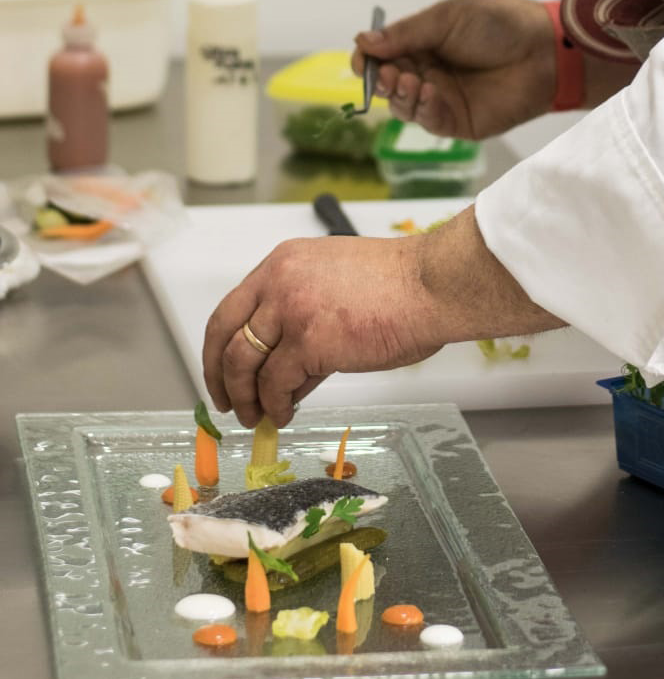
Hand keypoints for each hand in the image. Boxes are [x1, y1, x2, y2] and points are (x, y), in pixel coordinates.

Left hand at [202, 206, 562, 426]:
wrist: (431, 285)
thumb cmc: (400, 286)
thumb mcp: (336, 285)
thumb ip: (304, 316)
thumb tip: (285, 373)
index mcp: (283, 262)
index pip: (231, 308)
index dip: (219, 347)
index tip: (221, 372)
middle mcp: (278, 281)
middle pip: (225, 336)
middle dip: (220, 376)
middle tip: (228, 404)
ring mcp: (291, 311)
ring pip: (244, 363)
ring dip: (247, 397)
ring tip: (258, 417)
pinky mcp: (309, 342)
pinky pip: (276, 384)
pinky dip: (276, 405)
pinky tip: (286, 413)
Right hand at [351, 0, 556, 138]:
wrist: (543, 49)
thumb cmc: (499, 25)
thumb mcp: (447, 19)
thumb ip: (406, 33)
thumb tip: (363, 41)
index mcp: (423, 45)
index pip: (384, 56)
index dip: (369, 59)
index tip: (363, 60)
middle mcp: (428, 73)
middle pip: (389, 84)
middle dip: (383, 79)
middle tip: (391, 73)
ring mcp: (442, 99)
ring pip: (403, 106)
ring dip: (399, 96)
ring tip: (410, 80)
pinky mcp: (458, 122)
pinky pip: (429, 122)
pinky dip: (422, 108)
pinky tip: (429, 92)